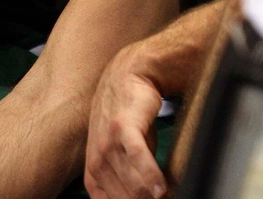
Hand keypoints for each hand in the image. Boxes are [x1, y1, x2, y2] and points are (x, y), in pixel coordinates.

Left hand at [86, 45, 167, 198]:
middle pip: (125, 197)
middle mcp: (97, 160)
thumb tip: (145, 197)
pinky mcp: (123, 127)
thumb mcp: (122, 153)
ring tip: (168, 197)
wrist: (128, 75)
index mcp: (94, 172)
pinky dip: (150, 176)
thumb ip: (128, 178)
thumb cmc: (129, 117)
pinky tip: (161, 188)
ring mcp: (108, 144)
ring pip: (132, 183)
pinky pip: (138, 158)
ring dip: (150, 196)